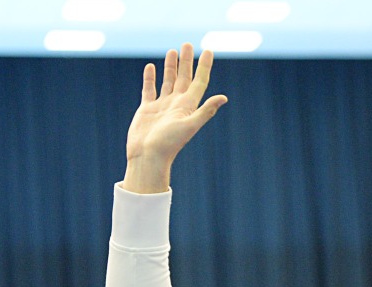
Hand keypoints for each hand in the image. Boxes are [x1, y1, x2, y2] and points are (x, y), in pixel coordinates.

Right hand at [122, 43, 227, 193]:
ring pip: (167, 81)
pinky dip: (150, 78)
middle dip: (186, 61)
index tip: (208, 50)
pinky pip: (149, 90)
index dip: (204, 66)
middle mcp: (176, 105)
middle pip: (183, 78)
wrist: (148, 157)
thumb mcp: (189, 125)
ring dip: (170, 67)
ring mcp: (161, 106)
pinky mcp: (147, 109)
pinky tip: (151, 68)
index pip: (199, 82)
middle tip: (187, 44)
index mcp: (188, 106)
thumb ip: (205, 111)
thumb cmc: (169, 144)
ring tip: (172, 51)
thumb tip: (224, 97)